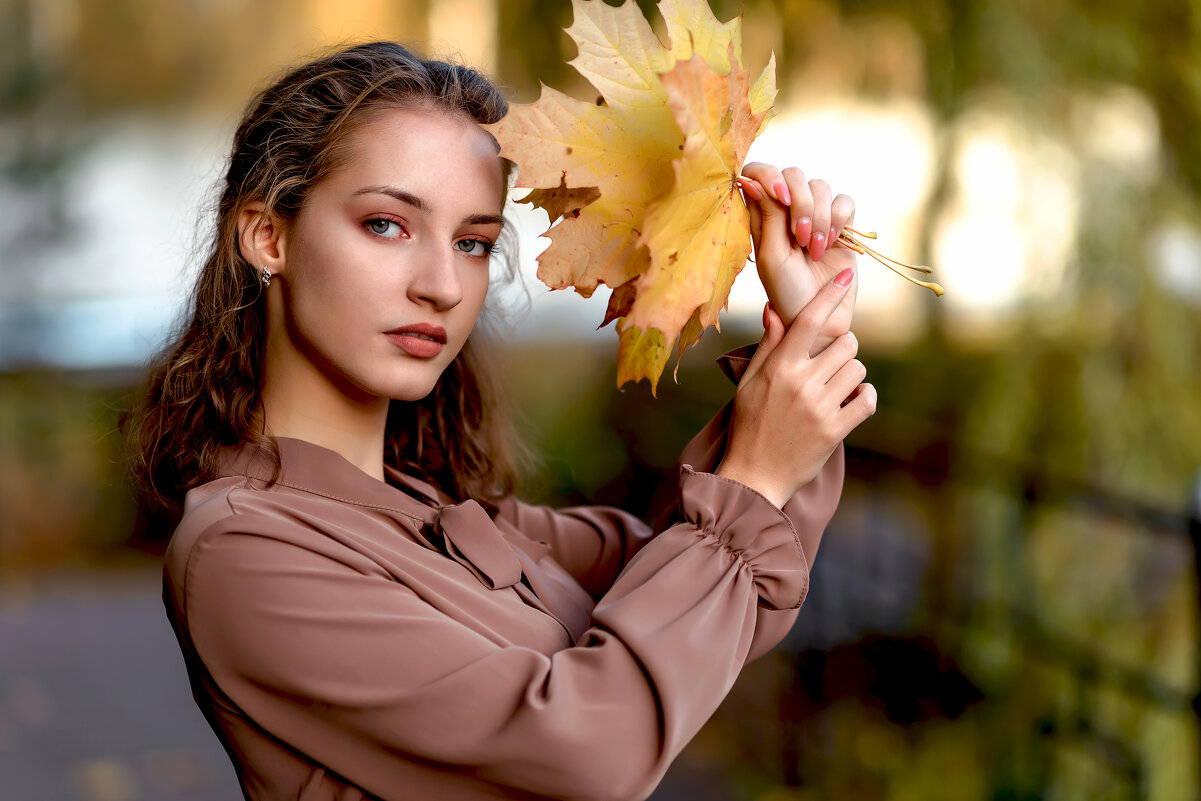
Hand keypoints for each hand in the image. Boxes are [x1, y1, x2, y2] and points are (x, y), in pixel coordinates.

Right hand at [715, 270, 876, 506]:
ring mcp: (819, 407)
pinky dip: (864, 397)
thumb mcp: (749, 383)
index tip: (845, 278)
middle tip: (828, 365)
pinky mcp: (835, 430)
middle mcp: (800, 383)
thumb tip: (774, 308)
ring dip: (851, 374)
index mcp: (778, 367)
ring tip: (834, 388)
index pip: (808, 320)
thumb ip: (768, 345)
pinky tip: (850, 402)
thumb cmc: (748, 426)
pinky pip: (867, 399)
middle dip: (842, 349)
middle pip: (845, 343)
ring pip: (857, 369)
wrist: (753, 477)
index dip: (829, 295)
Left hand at [737, 163, 857, 354]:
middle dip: (801, 203)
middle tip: (800, 237)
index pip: (758, 172)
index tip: (781, 198)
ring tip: (815, 250)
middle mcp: (785, 210)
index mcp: (760, 215)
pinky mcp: (840, 223)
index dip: (770, 175)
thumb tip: (752, 178)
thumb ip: (766, 216)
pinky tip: (832, 244)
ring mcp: (814, 214)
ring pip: (821, 186)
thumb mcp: (771, 256)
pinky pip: (845, 200)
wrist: (821, 316)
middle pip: (793, 174)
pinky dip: (839, 219)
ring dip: (820, 217)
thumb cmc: (787, 292)